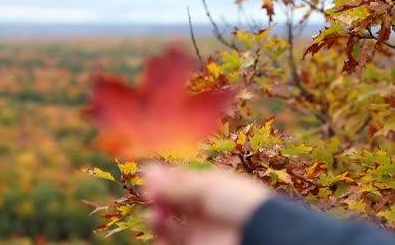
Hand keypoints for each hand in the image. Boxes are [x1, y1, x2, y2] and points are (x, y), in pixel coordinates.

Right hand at [142, 164, 270, 244]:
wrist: (261, 234)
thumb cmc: (242, 203)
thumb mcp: (208, 187)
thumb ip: (177, 185)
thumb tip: (148, 172)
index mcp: (212, 187)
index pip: (182, 180)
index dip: (164, 177)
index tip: (147, 172)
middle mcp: (205, 208)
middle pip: (173, 200)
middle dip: (157, 195)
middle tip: (148, 192)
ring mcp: (201, 229)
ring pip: (169, 222)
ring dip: (156, 216)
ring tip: (154, 215)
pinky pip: (171, 242)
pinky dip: (160, 236)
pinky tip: (157, 227)